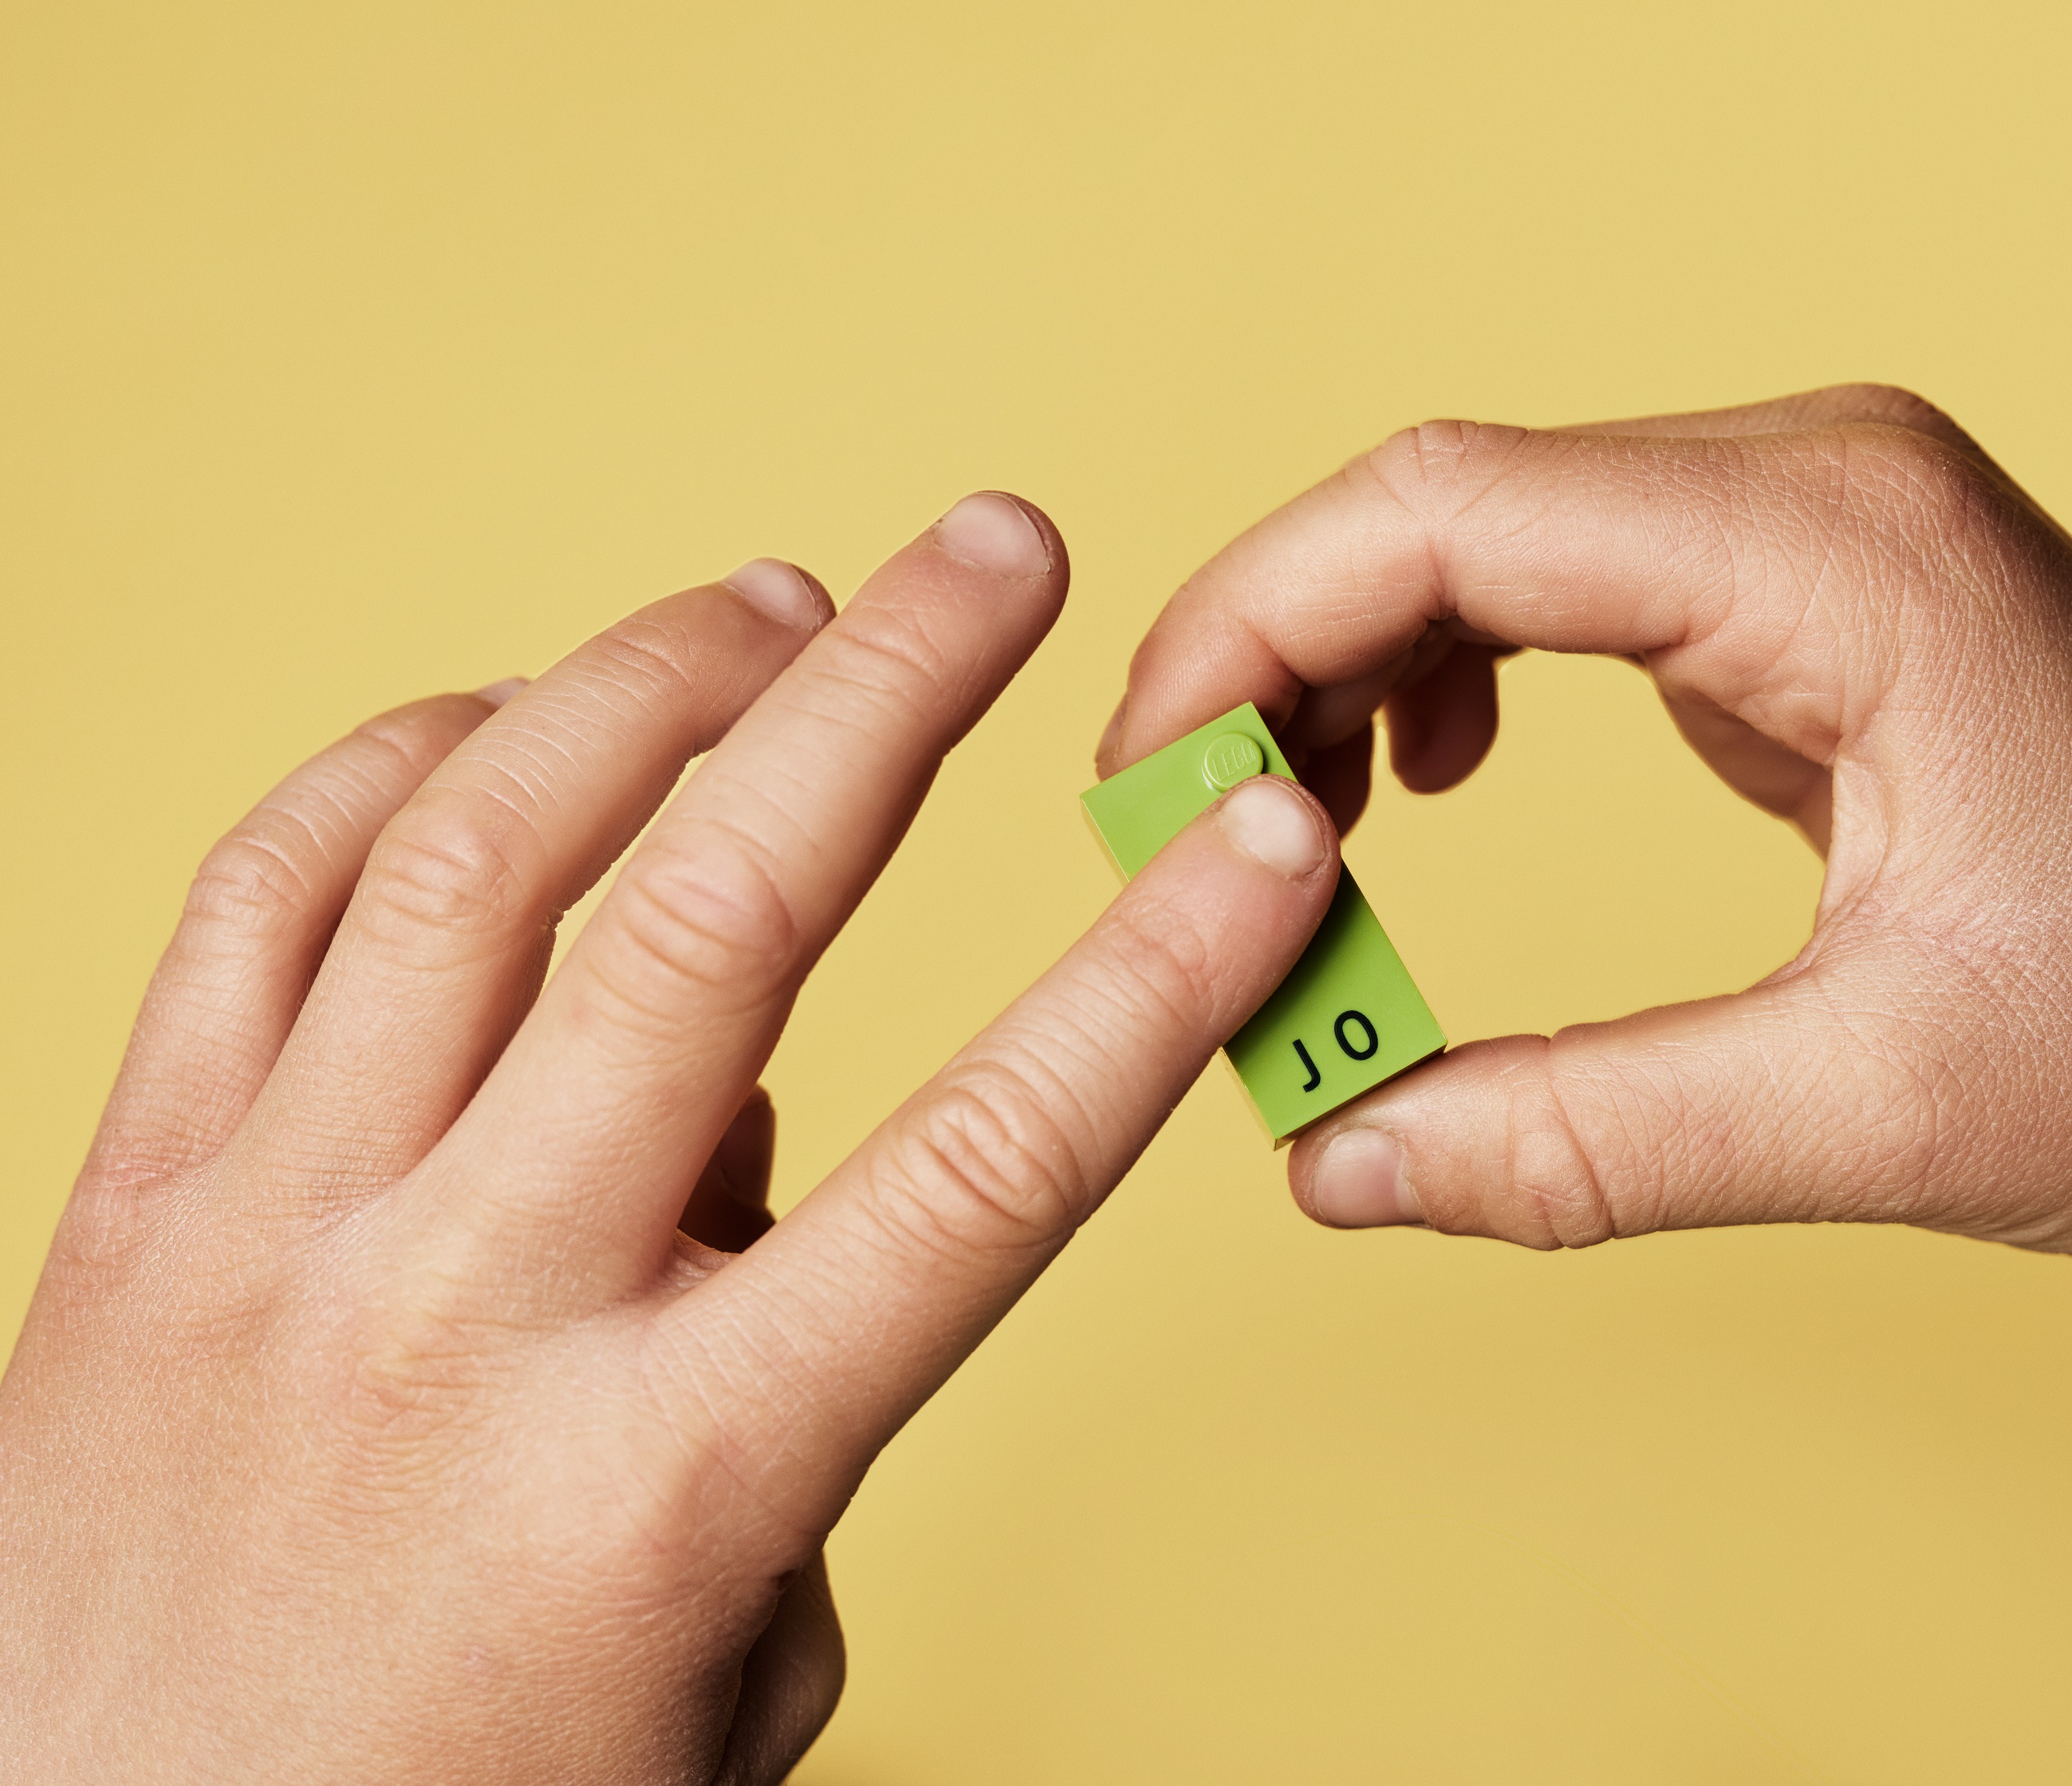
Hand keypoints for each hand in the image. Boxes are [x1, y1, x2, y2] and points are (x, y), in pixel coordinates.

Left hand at [0, 495, 1341, 1783]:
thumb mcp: (716, 1685)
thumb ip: (783, 1424)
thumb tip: (742, 1173)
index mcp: (663, 1477)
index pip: (978, 1172)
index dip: (1148, 981)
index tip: (1254, 840)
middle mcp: (469, 1317)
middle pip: (715, 923)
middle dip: (889, 698)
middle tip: (999, 553)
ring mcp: (275, 1236)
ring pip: (474, 861)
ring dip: (647, 686)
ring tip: (770, 599)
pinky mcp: (125, 1203)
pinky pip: (256, 906)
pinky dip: (395, 769)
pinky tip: (499, 723)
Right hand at [1103, 389, 2071, 1779]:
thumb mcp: (1872, 1110)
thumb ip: (1578, 1136)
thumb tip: (1329, 1155)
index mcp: (1846, 547)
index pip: (1452, 509)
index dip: (1253, 628)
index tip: (1149, 786)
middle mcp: (1832, 490)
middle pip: (1452, 500)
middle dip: (1282, 653)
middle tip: (1181, 835)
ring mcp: (1834, 536)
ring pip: (1503, 537)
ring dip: (1360, 663)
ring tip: (1291, 832)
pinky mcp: (1829, 608)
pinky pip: (1581, 594)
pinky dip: (1461, 677)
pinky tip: (1427, 787)